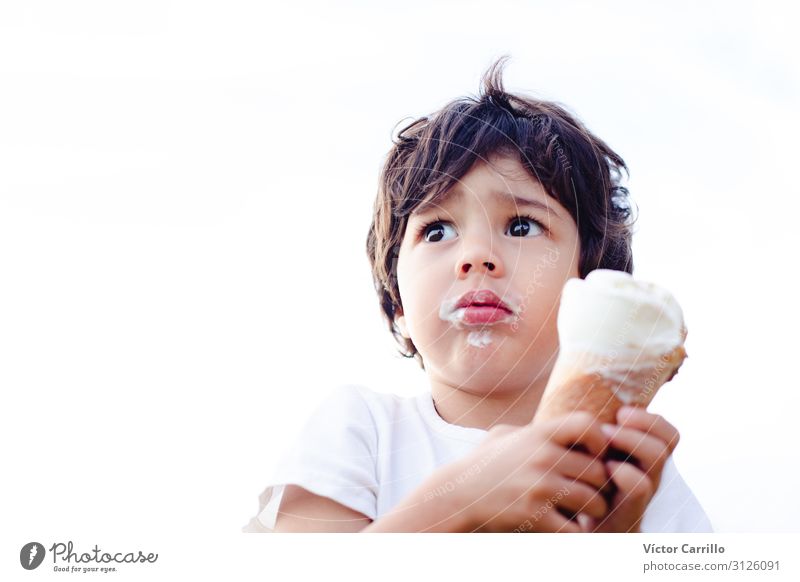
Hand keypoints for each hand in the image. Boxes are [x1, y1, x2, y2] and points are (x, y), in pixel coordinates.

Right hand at [442, 411, 612, 531]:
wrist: (456, 496)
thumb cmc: (482, 465)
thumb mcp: (503, 435)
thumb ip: (533, 429)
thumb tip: (558, 424)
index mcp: (539, 434)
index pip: (588, 424)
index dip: (600, 441)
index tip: (594, 456)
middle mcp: (543, 457)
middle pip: (598, 470)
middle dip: (600, 485)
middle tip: (593, 493)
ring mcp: (540, 487)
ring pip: (594, 501)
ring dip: (594, 511)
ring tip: (585, 513)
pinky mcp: (535, 516)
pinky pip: (575, 528)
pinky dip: (576, 532)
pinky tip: (566, 528)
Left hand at [580, 406, 679, 532]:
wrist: (567, 528)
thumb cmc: (575, 484)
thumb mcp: (586, 453)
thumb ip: (597, 430)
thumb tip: (593, 394)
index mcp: (642, 460)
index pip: (668, 434)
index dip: (651, 419)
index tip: (621, 411)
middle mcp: (649, 476)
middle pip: (666, 442)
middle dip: (639, 425)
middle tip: (609, 425)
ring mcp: (643, 496)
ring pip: (656, 459)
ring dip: (630, 441)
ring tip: (603, 439)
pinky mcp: (629, 513)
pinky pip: (639, 486)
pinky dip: (622, 471)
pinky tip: (603, 469)